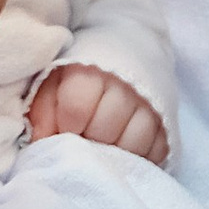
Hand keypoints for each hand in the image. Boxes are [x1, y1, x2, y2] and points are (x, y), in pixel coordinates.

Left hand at [29, 63, 168, 163]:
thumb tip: (42, 143)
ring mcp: (150, 105)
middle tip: (84, 138)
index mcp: (91, 72)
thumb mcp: (54, 83)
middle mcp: (125, 87)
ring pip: (131, 145)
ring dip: (113, 153)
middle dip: (88, 141)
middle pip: (103, 131)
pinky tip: (124, 152)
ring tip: (103, 147)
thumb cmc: (82, 74)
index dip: (66, 126)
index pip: (76, 109)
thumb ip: (42, 112)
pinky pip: (154, 153)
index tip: (65, 127)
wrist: (127, 50)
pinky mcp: (167, 123)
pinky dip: (137, 159)